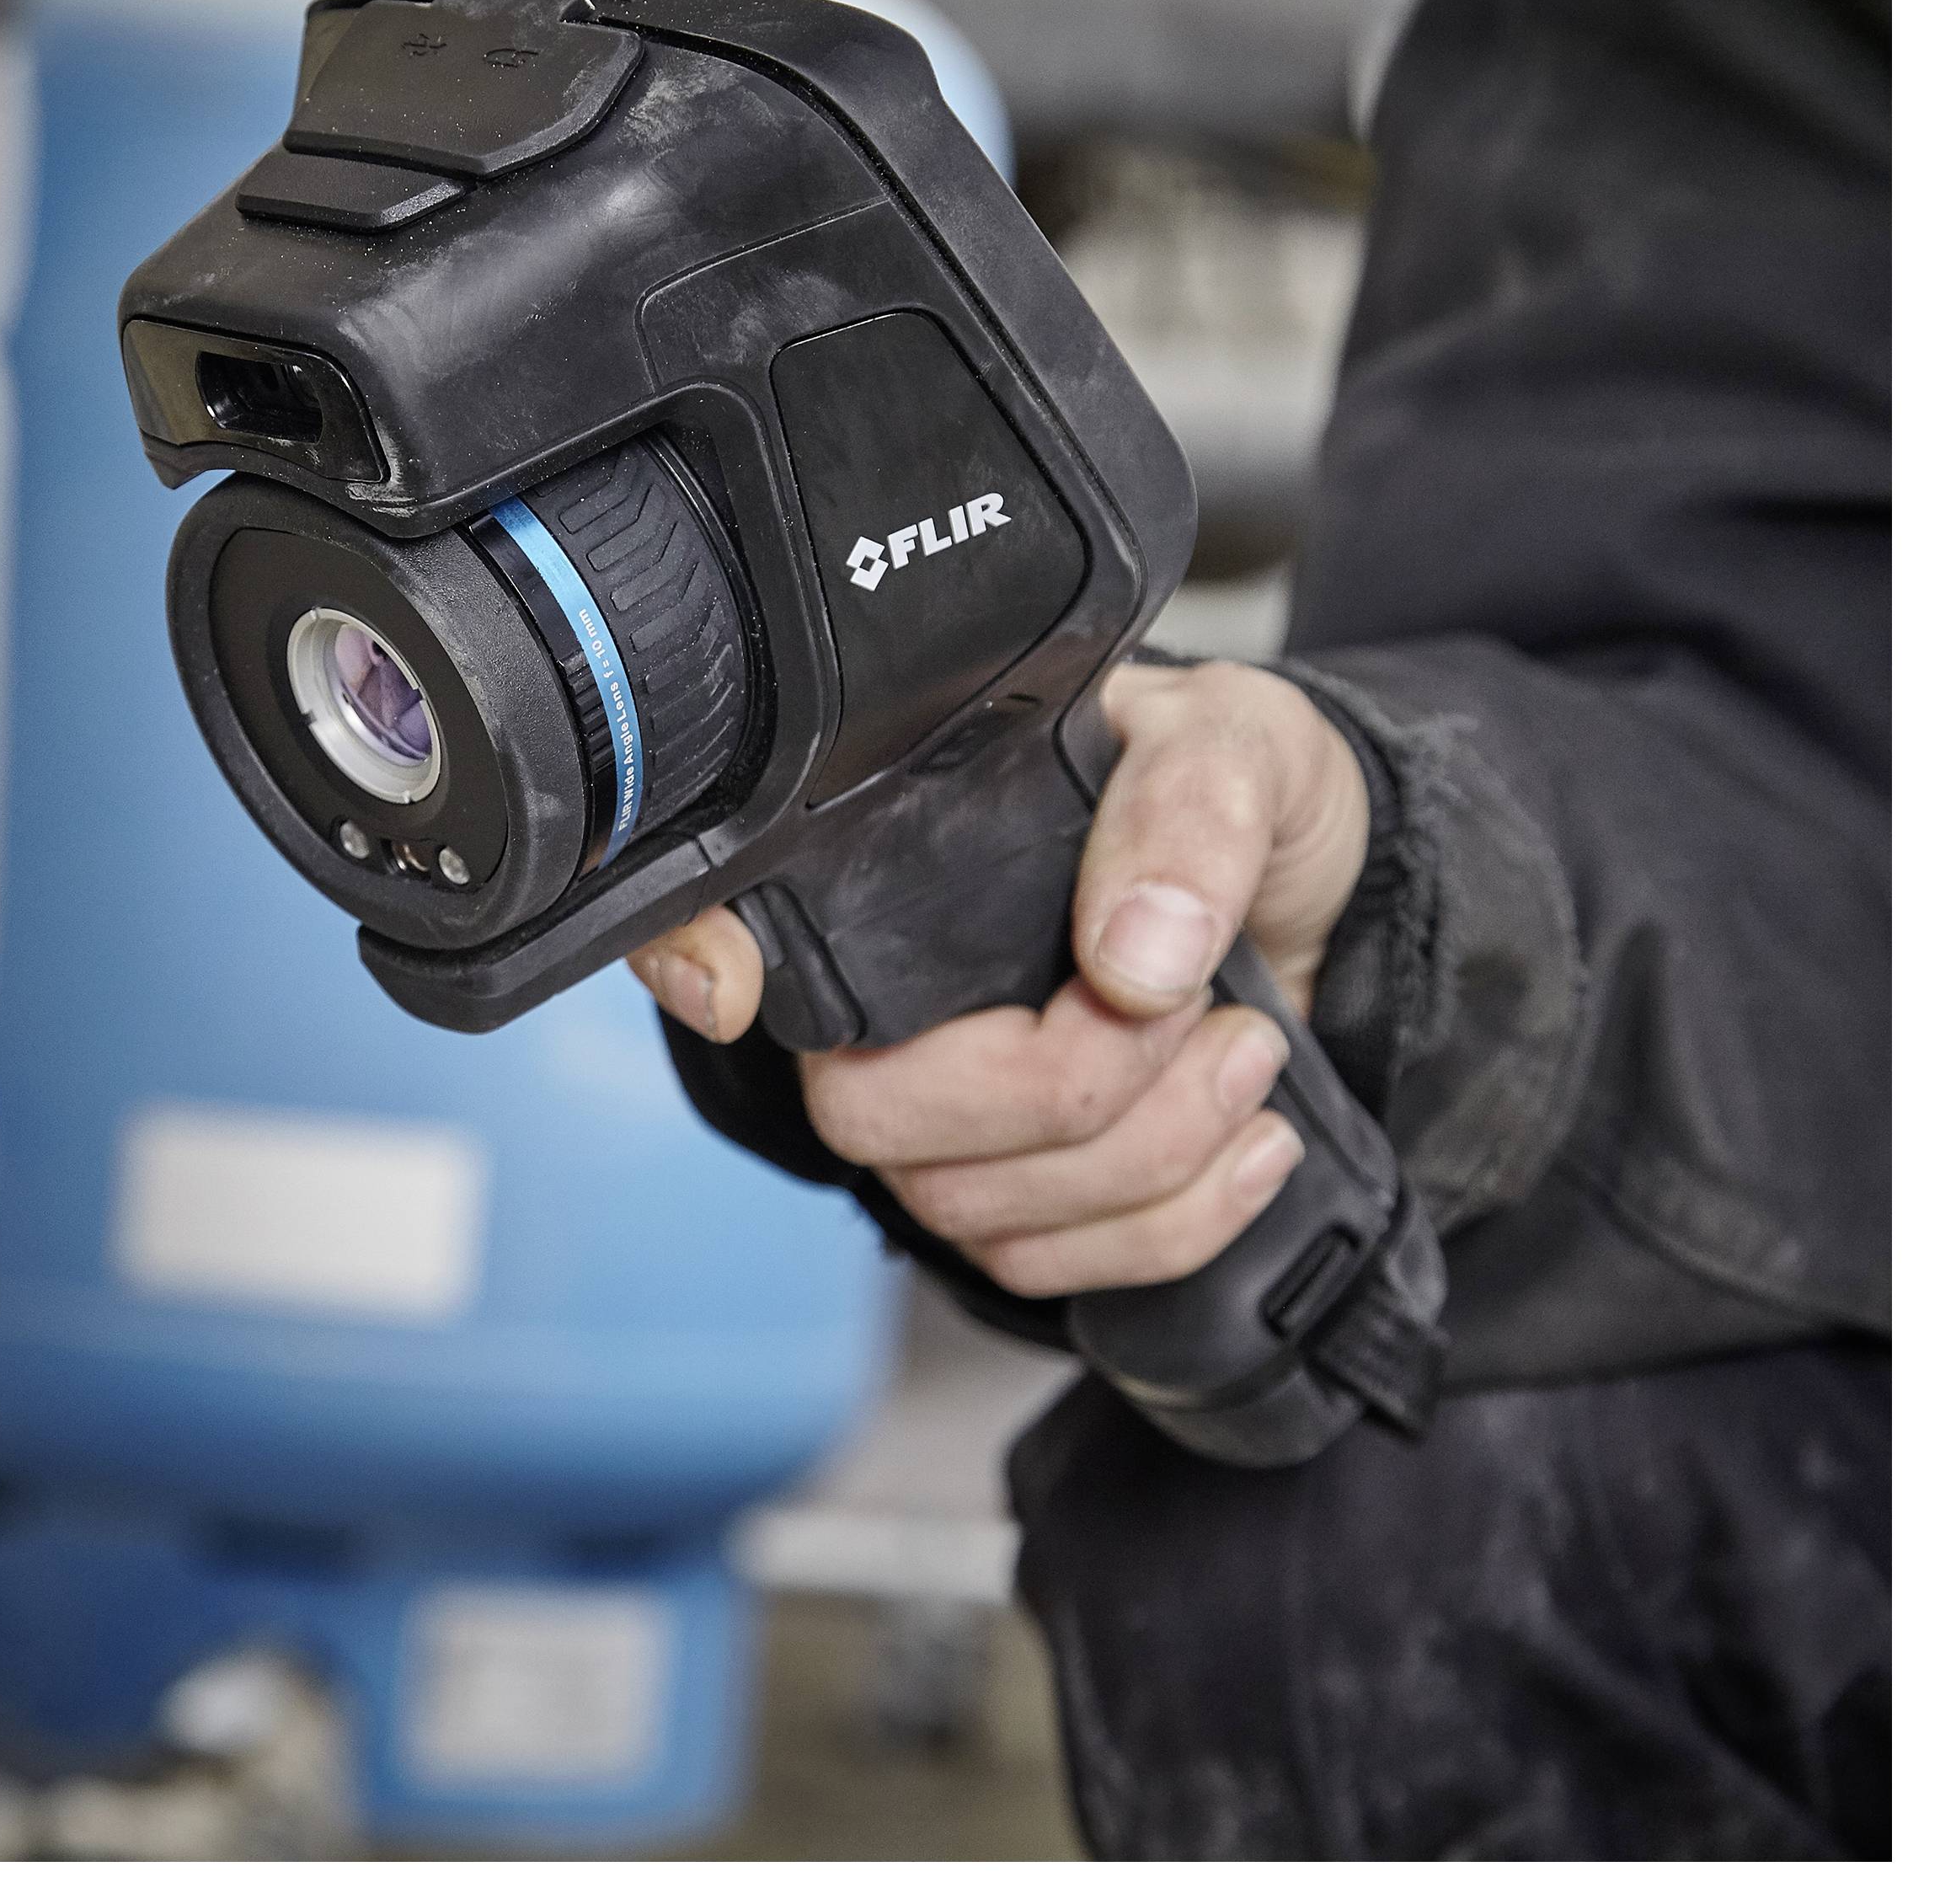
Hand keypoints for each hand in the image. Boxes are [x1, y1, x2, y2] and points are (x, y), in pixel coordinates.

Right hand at [625, 661, 1371, 1296]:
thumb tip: (1134, 958)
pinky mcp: (1012, 1201)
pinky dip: (1174, 1226)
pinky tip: (1252, 1145)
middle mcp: (884, 997)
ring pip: (967, 1209)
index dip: (689, 956)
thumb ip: (1189, 813)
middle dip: (1065, 1093)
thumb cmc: (1244, 797)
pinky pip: (1045, 1268)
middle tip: (1197, 1011)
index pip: (723, 913)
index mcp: (900, 855)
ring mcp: (937, 1114)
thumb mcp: (1241, 742)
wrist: (1319, 891)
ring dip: (1149, 1160)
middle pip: (872, 1113)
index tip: (726, 985)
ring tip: (1248, 1053)